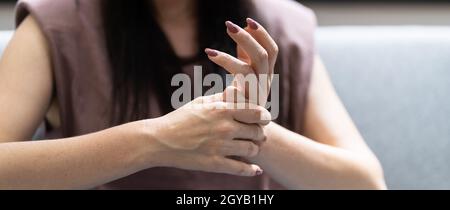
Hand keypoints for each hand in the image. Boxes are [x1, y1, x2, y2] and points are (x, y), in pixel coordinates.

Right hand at [145, 93, 270, 175]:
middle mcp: (225, 128)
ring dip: (254, 150)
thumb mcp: (201, 102)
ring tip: (251, 148)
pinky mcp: (214, 163)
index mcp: (222, 110)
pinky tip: (255, 170)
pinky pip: (241, 169)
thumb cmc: (180, 119)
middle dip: (259, 133)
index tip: (264, 119)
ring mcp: (220, 147)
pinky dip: (251, 170)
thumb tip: (238, 90)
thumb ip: (222, 97)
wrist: (159, 140)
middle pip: (257, 132)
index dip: (264, 116)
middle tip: (257, 135)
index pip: (256, 112)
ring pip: (251, 150)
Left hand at [205, 18, 278, 105]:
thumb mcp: (244, 75)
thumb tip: (242, 29)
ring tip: (210, 51)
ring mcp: (258, 95)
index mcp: (266, 74)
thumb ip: (243, 55)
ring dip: (230, 57)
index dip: (262, 35)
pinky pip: (238, 88)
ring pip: (250, 69)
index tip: (247, 21)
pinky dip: (227, 70)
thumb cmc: (241, 101)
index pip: (272, 50)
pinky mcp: (248, 107)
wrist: (245, 134)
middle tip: (229, 26)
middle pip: (264, 55)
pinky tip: (211, 61)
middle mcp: (265, 83)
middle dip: (247, 39)